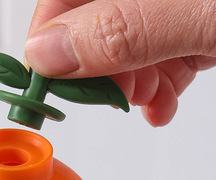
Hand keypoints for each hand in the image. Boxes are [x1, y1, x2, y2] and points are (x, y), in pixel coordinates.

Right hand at [25, 0, 215, 125]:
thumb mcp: (197, 13)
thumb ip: (120, 29)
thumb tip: (47, 53)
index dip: (47, 42)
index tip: (45, 86)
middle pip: (88, 29)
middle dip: (94, 73)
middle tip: (108, 96)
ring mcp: (167, 11)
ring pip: (121, 52)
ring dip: (126, 89)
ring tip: (144, 100)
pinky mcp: (188, 31)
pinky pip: (155, 62)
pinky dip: (155, 91)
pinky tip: (162, 105)